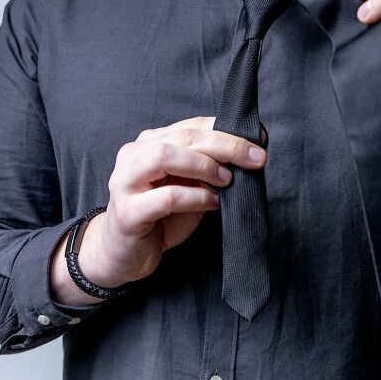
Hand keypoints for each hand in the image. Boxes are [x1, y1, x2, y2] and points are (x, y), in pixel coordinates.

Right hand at [74, 116, 267, 289]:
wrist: (122, 253)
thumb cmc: (159, 217)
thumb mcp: (188, 186)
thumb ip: (208, 170)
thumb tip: (246, 157)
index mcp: (150, 142)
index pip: (192, 125)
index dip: (227, 129)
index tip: (257, 139)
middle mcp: (135, 155)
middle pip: (184, 138)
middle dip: (225, 145)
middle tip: (254, 158)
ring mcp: (126, 181)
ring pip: (166, 156)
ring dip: (204, 165)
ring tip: (227, 179)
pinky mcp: (127, 211)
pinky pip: (166, 197)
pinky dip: (195, 197)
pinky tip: (211, 203)